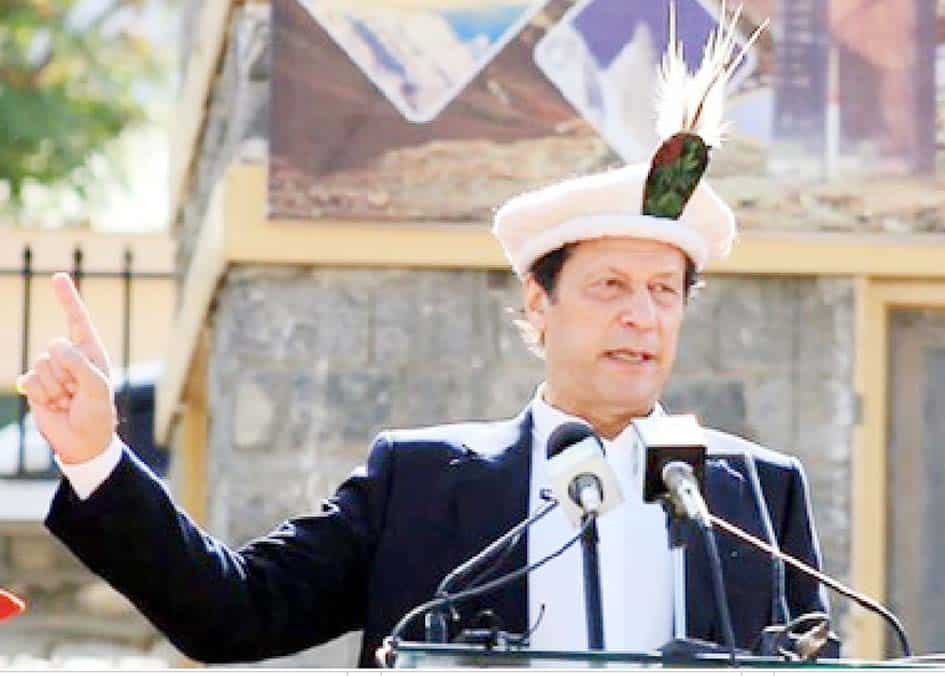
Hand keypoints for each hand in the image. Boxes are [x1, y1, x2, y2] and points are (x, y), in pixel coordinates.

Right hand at [16, 273, 115, 464]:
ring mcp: (52, 371)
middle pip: (54, 347)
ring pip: (40, 364)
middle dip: (65, 373)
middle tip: (77, 392)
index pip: (78, 320)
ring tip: (67, 400)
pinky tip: (52, 404)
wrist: (81, 442)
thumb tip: (56, 346)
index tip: (58, 277)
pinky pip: (29, 381)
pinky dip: (40, 395)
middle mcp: (71, 358)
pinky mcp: (36, 385)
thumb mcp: (97, 389)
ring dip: (54, 386)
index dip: (68, 299)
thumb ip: (80, 365)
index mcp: (91, 353)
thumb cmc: (97, 413)